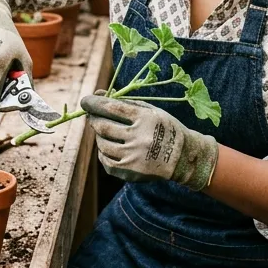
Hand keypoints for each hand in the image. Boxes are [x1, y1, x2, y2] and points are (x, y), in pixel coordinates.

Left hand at [81, 95, 218, 190]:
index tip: (86, 100)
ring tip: (106, 131)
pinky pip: (106, 161)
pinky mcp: (129, 172)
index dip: (95, 103)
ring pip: (102, 144)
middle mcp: (139, 138)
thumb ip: (124, 103)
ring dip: (99, 135)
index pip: (112, 108)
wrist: (182, 157)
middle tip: (92, 115)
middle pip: (103, 126)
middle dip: (94, 118)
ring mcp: (133, 157)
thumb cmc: (163, 128)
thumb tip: (97, 95)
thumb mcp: (150, 110)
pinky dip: (103, 152)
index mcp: (145, 119)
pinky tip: (110, 146)